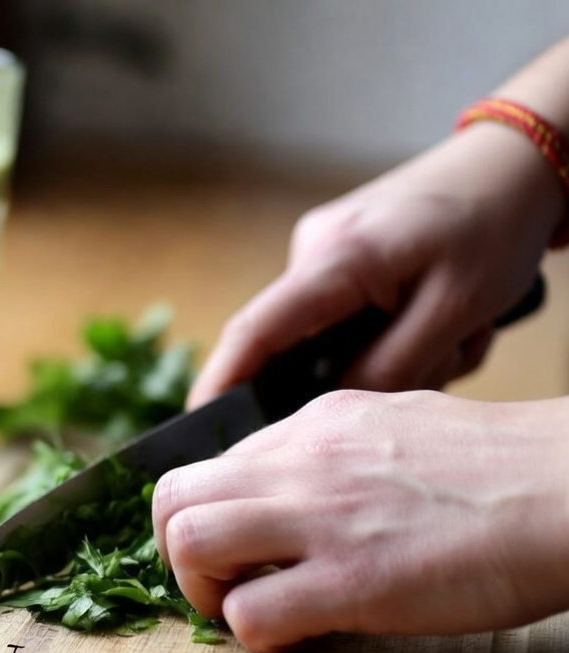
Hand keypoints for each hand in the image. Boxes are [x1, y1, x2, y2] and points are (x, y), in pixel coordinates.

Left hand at [152, 389, 568, 652]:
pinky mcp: (351, 583)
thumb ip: (334, 449)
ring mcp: (321, 520)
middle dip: (177, 550)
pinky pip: (251, 614)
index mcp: (312, 425)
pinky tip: (296, 635)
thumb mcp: (395, 423)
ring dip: (202, 590)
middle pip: (172, 498)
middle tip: (221, 581)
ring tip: (244, 606)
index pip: (210, 466)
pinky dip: (256, 636)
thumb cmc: (499, 467)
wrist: (567, 487)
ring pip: (189, 544)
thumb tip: (294, 478)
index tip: (236, 546)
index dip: (209, 514)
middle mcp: (301, 463)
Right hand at [188, 124, 562, 407]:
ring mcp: (324, 250)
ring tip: (460, 332)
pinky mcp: (341, 255)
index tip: (201, 427)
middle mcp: (313, 250)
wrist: (513, 163)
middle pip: (302, 344)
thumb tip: (332, 411)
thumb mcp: (457, 309)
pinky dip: (396, 331)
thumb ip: (392, 366)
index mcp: (335, 258)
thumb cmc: (493, 224)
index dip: (222, 383)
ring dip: (398, 351)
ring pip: (336, 336)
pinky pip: (350, 316)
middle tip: (444, 358)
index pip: (255, 331)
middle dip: (365, 372)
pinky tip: (445, 318)